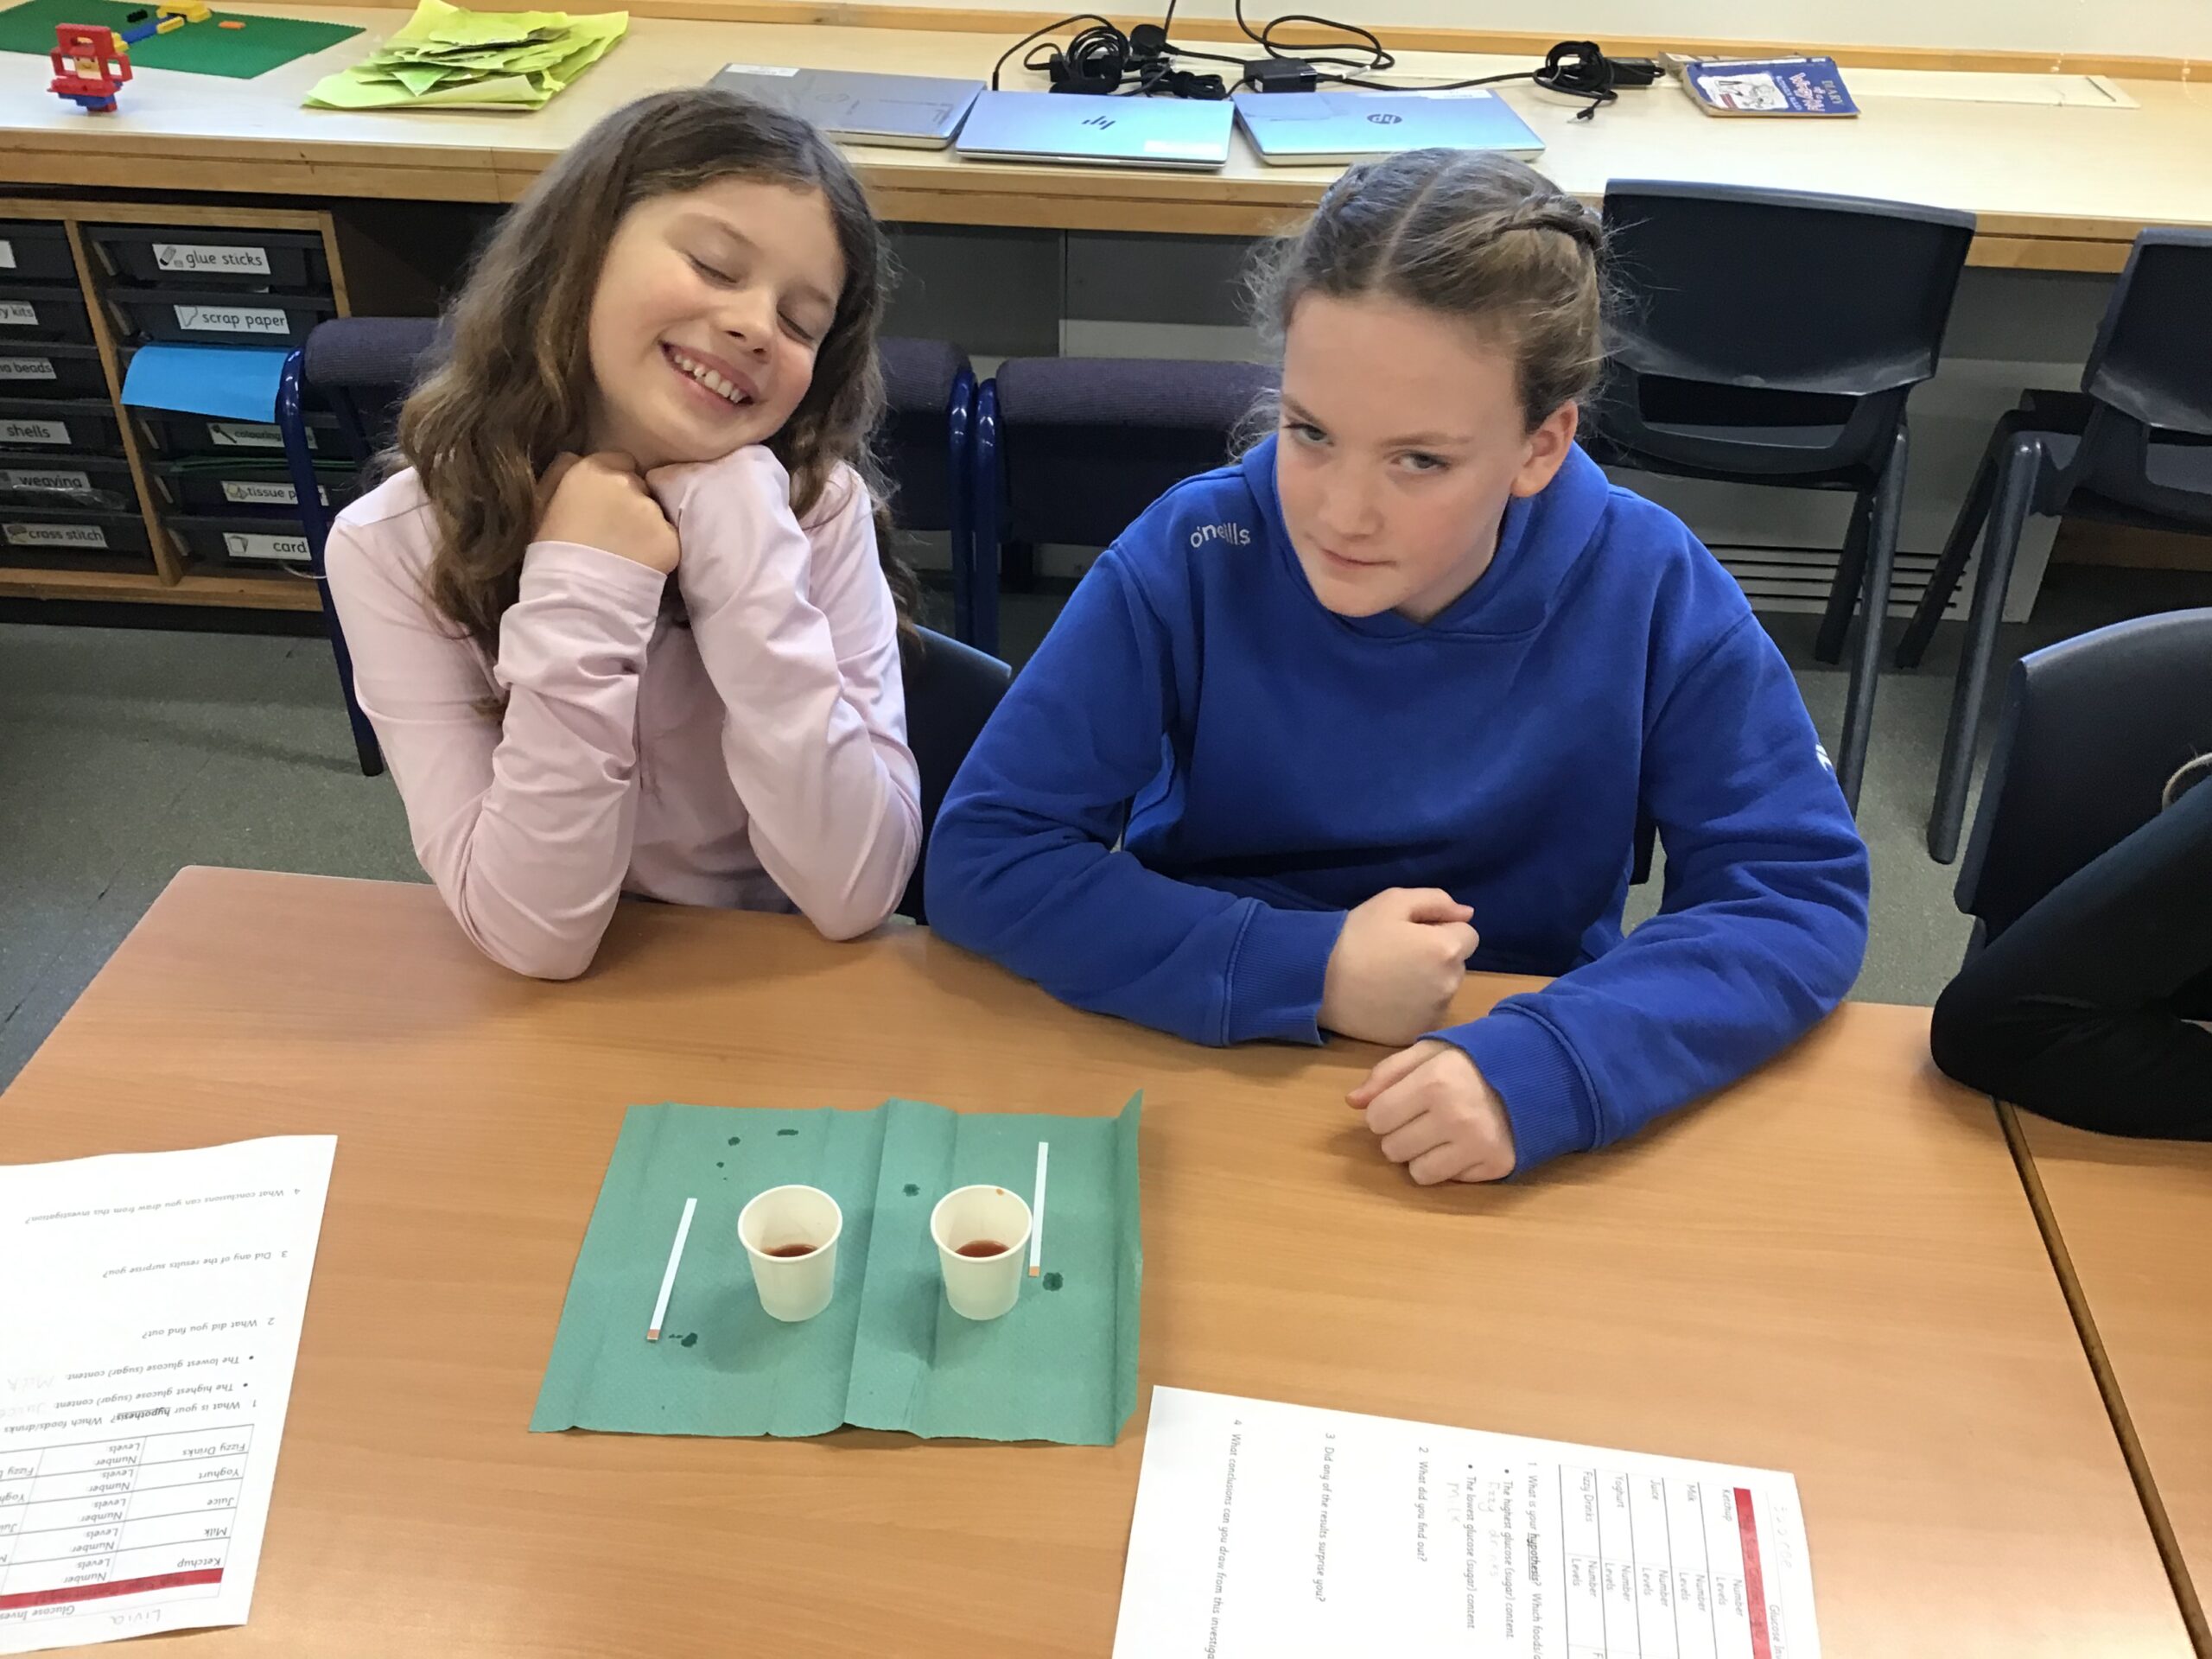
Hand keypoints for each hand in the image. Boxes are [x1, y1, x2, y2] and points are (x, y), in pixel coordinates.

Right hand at [535, 452, 679, 573]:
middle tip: (615, 530)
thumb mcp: (541, 502)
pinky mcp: (669, 537)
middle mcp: (626, 482)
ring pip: (655, 511)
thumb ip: (562, 472)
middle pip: (639, 485)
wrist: (576, 595)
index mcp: (592, 470)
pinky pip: (668, 537)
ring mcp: (650, 510)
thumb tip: (576, 457)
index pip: (620, 460)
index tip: (606, 504)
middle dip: (630, 502)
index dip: (613, 482)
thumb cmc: (550, 551)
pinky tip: (640, 563)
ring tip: (626, 551)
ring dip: (645, 525)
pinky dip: (658, 548)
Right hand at [1318, 888, 1478, 1045]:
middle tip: (1399, 955)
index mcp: (1447, 948)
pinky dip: (1414, 1006)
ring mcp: (1433, 1013)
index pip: (1468, 934)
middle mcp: (1450, 984)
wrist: (1318, 981)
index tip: (1412, 934)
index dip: (1441, 929)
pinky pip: (1425, 1014)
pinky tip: (1387, 999)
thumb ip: (1437, 902)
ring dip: (1428, 982)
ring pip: (1443, 990)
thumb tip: (1467, 914)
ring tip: (1390, 978)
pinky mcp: (1415, 1033)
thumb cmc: (1356, 936)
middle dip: (1438, 957)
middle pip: (1457, 964)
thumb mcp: (1393, 901)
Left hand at [1348, 1039, 1516, 1183]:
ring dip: (1421, 1156)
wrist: (1539, 1071)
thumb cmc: (1476, 1059)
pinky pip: (1448, 1181)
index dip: (1384, 1112)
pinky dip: (1450, 1167)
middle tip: (1424, 1118)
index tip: (1403, 1104)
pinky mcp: (1495, 1166)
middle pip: (1392, 1149)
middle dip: (1400, 1134)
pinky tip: (1464, 1144)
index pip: (1377, 1118)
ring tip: (1442, 1133)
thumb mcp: (1431, 1051)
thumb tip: (1352, 1102)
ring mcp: (1477, 1145)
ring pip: (1416, 1173)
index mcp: (1434, 1082)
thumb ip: (1388, 1073)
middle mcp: (1454, 1117)